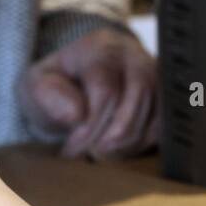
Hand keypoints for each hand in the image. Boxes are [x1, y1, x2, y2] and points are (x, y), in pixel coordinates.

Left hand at [20, 27, 158, 159]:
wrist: (80, 76)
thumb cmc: (58, 84)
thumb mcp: (37, 85)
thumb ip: (48, 96)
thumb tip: (76, 115)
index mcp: (100, 49)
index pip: (106, 90)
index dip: (90, 127)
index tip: (72, 150)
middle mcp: (135, 57)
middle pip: (137, 99)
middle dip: (112, 137)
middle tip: (91, 156)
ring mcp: (156, 75)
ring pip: (157, 114)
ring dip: (129, 143)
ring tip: (104, 154)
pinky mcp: (167, 96)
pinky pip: (166, 125)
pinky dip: (145, 144)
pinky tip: (121, 150)